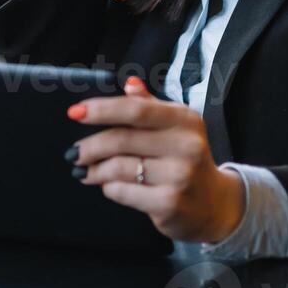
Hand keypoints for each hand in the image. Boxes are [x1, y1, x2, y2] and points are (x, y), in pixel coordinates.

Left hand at [67, 77, 245, 242]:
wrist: (214, 204)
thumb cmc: (186, 159)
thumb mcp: (175, 128)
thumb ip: (150, 105)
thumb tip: (129, 83)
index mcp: (184, 119)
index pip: (136, 109)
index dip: (102, 110)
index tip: (74, 113)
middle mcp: (186, 145)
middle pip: (122, 140)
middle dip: (90, 146)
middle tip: (73, 153)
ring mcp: (180, 176)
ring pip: (119, 168)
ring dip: (95, 170)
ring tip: (85, 171)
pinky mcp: (170, 203)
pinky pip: (124, 192)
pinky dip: (109, 188)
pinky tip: (109, 186)